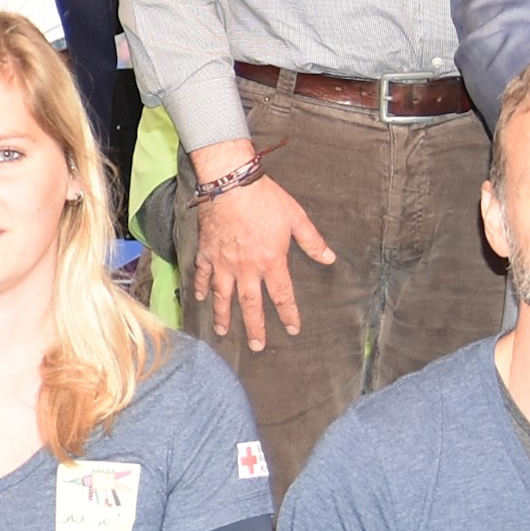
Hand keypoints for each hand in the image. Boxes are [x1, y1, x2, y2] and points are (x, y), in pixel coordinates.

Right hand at [186, 146, 335, 350]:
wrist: (230, 184)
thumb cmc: (265, 199)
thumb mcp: (296, 218)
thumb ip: (312, 241)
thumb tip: (329, 258)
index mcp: (271, 262)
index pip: (282, 296)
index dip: (289, 314)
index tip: (292, 329)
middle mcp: (247, 269)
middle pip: (251, 305)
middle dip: (254, 328)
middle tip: (256, 346)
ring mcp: (224, 263)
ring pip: (223, 297)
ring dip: (223, 316)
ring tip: (223, 332)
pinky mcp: (207, 253)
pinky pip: (203, 276)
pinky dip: (201, 289)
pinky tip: (200, 299)